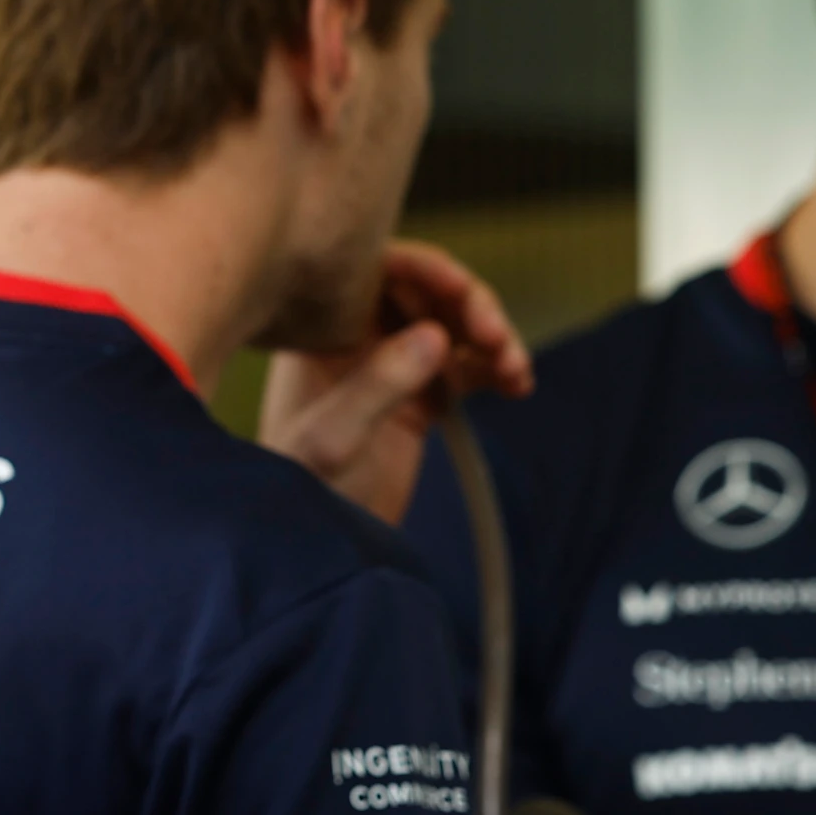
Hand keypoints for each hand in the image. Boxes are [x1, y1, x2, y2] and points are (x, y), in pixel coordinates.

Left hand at [258, 240, 534, 524]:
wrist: (309, 545)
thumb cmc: (296, 489)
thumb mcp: (332, 438)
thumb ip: (377, 385)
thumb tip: (434, 335)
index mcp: (321, 329)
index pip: (375, 270)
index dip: (425, 269)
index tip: (462, 290)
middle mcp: (356, 337)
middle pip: (424, 292)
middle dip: (469, 305)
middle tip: (496, 338)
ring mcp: (390, 365)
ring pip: (452, 326)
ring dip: (490, 337)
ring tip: (515, 369)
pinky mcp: (418, 398)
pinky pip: (466, 366)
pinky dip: (495, 368)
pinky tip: (518, 385)